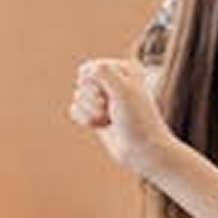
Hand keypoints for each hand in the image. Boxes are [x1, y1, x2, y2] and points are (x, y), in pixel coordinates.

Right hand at [69, 57, 173, 174]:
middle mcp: (115, 80)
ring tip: (109, 119)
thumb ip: (103, 72)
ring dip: (90, 111)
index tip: (112, 96)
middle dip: (92, 99)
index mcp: (125, 69)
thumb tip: (84, 69)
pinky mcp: (96, 113)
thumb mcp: (123, 90)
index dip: (95, 84)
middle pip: (82, 82)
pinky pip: (75, 110)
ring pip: (78, 96)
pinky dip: (84, 119)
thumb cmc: (138, 120)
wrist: (142, 150)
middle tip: (111, 110)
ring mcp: (104, 97)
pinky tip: (101, 126)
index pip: (92, 68)